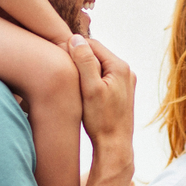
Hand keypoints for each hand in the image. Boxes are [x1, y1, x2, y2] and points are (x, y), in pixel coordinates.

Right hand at [68, 36, 134, 156]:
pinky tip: (81, 90)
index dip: (74, 48)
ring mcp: (125, 83)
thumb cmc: (101, 120)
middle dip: (79, 59)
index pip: (92, 44)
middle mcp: (126, 72)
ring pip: (99, 67)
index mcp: (120, 67)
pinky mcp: (121, 93)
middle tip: (62, 68)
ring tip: (70, 81)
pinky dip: (91, 80)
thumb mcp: (89, 89)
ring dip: (85, 70)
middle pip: (96, 55)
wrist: (114, 146)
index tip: (58, 56)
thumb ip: (84, 62)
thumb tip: (75, 38)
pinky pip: (103, 78)